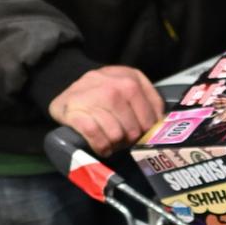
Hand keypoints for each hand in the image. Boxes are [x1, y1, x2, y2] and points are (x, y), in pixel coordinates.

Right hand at [47, 65, 163, 154]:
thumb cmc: (102, 93)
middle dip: (130, 140)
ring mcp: (93, 97)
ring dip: (115, 145)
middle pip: (135, 129)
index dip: (148, 131)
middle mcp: (114, 85)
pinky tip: (101, 146)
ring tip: (111, 142)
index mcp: (132, 78)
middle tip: (123, 140)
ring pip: (117, 135)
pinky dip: (100, 146)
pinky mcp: (74, 111)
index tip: (141, 134)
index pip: (153, 116)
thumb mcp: (128, 88)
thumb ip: (148, 102)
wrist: (61, 82)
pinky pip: (96, 136)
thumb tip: (163, 126)